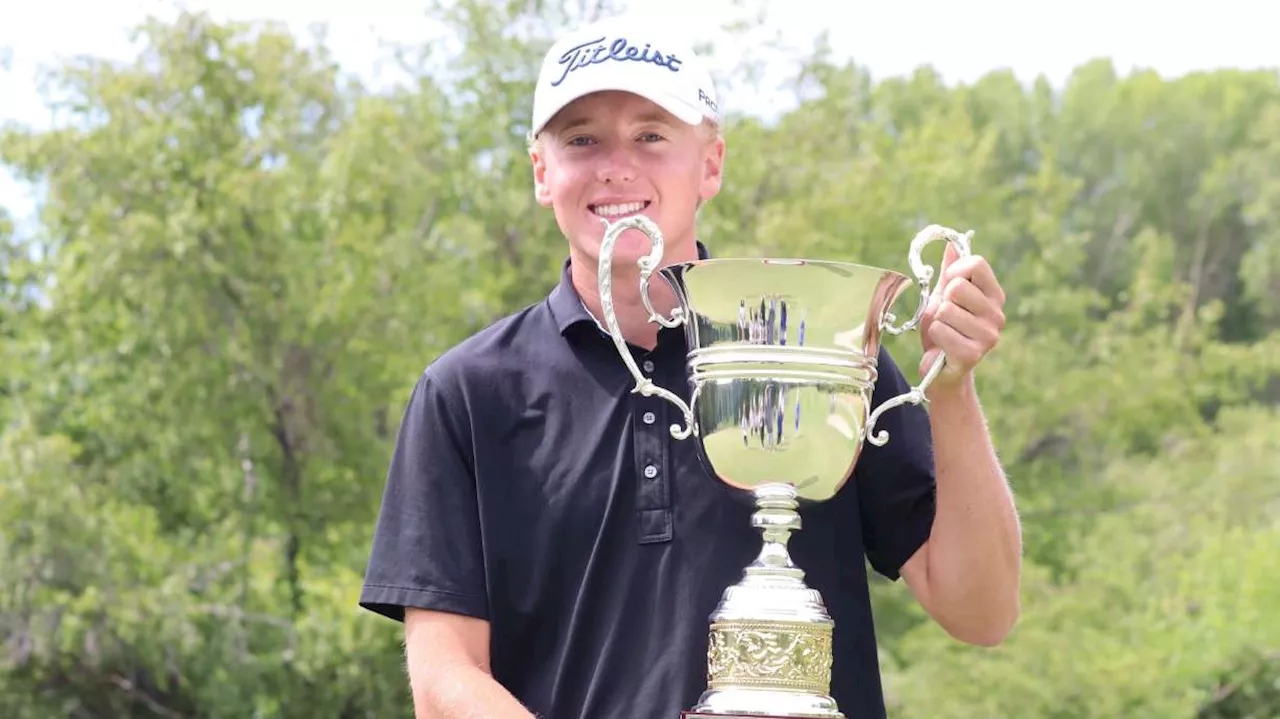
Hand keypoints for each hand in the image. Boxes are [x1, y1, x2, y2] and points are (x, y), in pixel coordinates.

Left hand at [918, 242, 1005, 391]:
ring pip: (945, 310)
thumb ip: (951, 270)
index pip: (976, 263)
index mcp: (994, 295)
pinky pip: (940, 330)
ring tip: (945, 332)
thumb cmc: (944, 327)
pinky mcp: (974, 353)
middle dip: (942, 301)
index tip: (949, 284)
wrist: (941, 368)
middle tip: (946, 317)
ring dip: (936, 321)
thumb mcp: (944, 295)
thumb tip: (952, 242)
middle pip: (958, 287)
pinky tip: (943, 347)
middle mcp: (997, 314)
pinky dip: (935, 337)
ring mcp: (988, 335)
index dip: (955, 271)